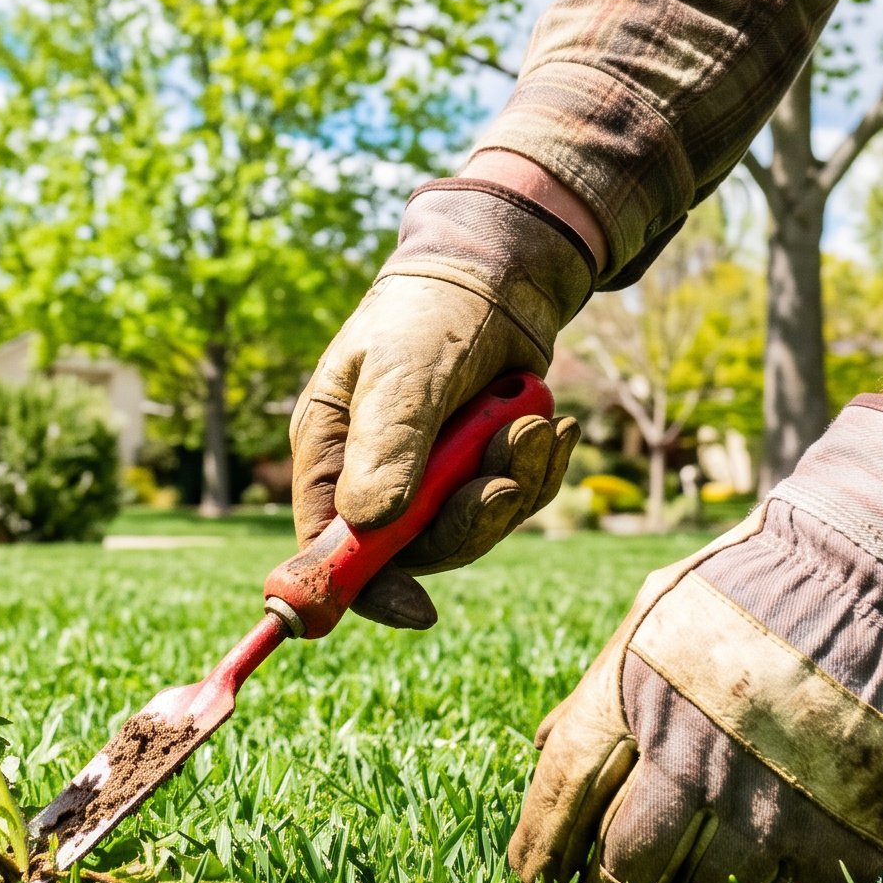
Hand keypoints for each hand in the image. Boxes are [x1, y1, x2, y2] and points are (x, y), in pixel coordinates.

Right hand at [292, 178, 593, 628]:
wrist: (498, 272)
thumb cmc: (430, 313)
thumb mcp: (403, 375)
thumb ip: (388, 447)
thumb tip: (370, 526)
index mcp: (329, 453)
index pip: (329, 547)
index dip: (362, 588)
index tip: (417, 610)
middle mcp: (374, 474)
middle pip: (413, 549)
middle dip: (469, 518)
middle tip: (506, 478)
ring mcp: (430, 475)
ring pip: (473, 528)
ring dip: (514, 483)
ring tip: (532, 423)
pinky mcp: (481, 466)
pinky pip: (514, 501)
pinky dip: (539, 469)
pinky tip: (553, 424)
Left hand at [507, 395, 882, 882]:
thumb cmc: (756, 585)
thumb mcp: (656, 611)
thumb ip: (598, 686)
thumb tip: (542, 749)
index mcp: (638, 694)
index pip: (562, 790)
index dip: (538, 847)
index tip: (532, 882)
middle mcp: (699, 754)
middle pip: (627, 864)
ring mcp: (776, 800)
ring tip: (695, 877)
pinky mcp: (848, 832)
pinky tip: (772, 860)